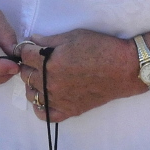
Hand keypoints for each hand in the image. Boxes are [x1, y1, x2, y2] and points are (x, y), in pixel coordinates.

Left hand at [18, 28, 137, 122]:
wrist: (124, 68)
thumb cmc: (102, 47)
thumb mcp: (76, 36)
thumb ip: (50, 40)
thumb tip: (32, 40)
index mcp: (50, 61)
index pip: (24, 55)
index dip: (26, 49)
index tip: (31, 48)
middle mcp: (49, 81)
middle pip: (25, 74)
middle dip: (29, 65)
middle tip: (39, 60)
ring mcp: (57, 98)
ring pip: (30, 94)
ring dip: (33, 84)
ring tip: (44, 77)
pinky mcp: (68, 110)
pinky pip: (43, 114)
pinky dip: (41, 106)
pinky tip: (47, 96)